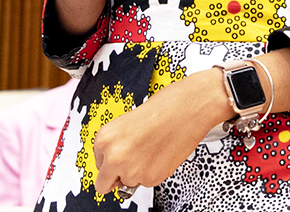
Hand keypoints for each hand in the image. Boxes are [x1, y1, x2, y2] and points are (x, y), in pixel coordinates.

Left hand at [93, 70, 227, 194]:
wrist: (191, 107)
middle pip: (105, 184)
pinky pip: (147, 182)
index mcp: (104, 139)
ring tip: (153, 149)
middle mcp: (114, 157)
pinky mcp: (151, 178)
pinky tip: (162, 152)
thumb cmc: (165, 106)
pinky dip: (155, 171)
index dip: (112, 159)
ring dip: (139, 171)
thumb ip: (117, 145)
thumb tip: (115, 163)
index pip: (99, 165)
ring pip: (129, 183)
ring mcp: (132, 170)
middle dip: (117, 176)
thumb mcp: (128, 122)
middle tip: (133, 161)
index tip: (124, 152)